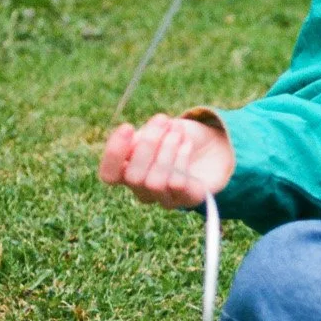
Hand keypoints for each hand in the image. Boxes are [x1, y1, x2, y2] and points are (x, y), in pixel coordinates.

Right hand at [99, 113, 233, 208]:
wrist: (212, 145)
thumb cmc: (175, 137)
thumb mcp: (155, 131)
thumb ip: (139, 139)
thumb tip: (132, 142)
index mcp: (128, 172)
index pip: (109, 174)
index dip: (114, 154)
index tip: (127, 126)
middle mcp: (142, 190)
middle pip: (133, 177)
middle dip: (148, 144)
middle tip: (163, 120)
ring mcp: (165, 198)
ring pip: (155, 181)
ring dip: (167, 149)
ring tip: (177, 130)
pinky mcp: (188, 200)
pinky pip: (177, 184)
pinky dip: (182, 157)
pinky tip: (187, 143)